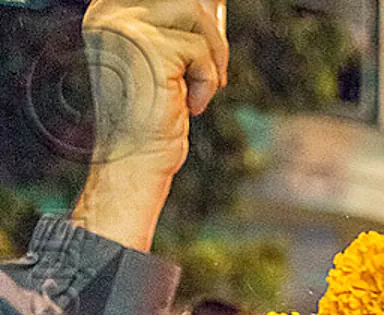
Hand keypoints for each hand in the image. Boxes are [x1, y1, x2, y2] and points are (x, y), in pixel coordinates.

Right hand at [72, 0, 227, 248]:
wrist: (132, 166)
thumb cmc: (149, 122)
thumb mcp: (163, 65)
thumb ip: (178, 29)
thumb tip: (214, 2)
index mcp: (105, 13)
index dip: (196, 12)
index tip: (213, 32)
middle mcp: (108, 13)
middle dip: (208, 32)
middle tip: (215, 74)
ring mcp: (125, 27)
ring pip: (193, 12)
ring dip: (211, 55)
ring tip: (203, 90)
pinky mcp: (149, 49)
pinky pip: (200, 48)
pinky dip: (206, 80)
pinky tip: (191, 107)